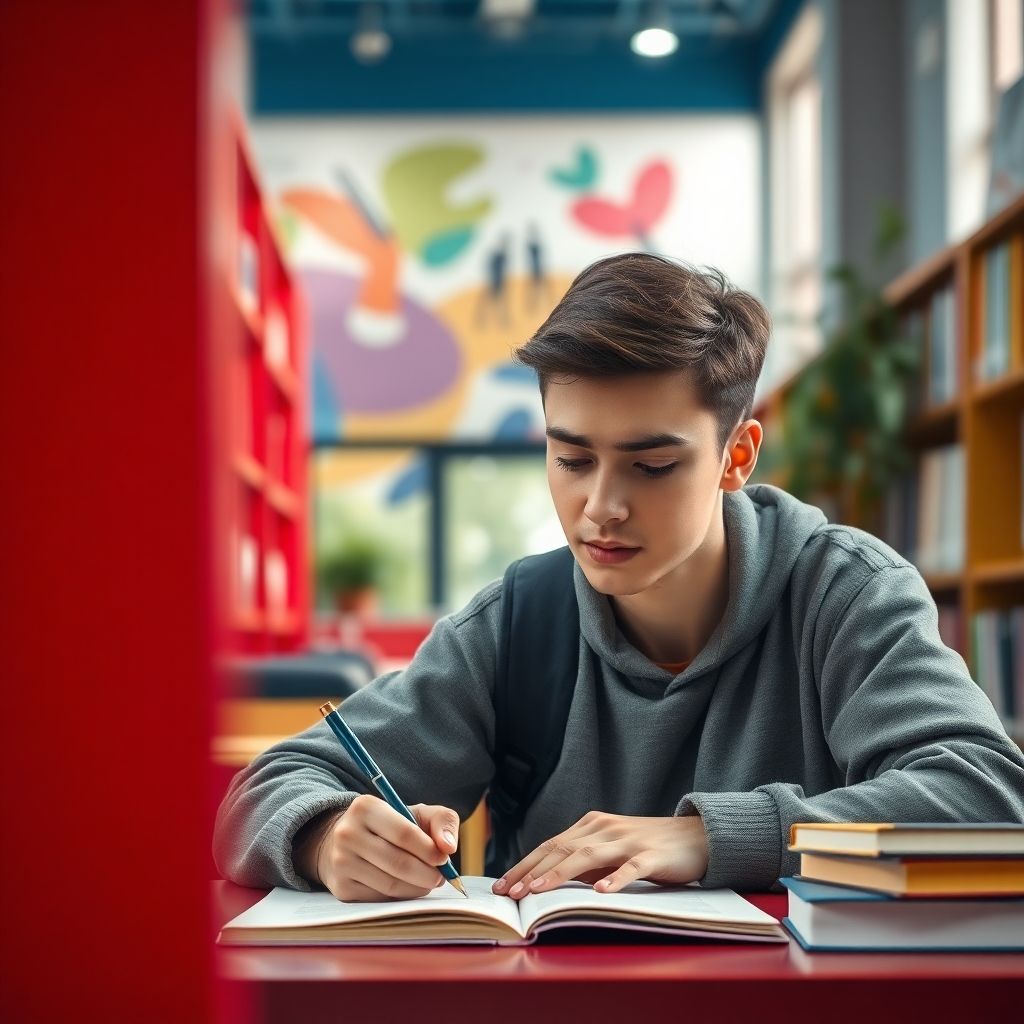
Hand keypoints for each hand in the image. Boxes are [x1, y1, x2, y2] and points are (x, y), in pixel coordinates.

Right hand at [315, 795, 459, 901]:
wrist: (344, 840)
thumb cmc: (390, 826)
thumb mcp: (417, 812)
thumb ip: (442, 821)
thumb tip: (448, 847)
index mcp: (366, 807)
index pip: (404, 833)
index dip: (429, 850)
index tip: (443, 859)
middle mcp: (348, 833)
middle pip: (398, 863)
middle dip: (427, 874)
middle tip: (440, 878)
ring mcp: (341, 862)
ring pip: (390, 885)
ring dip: (416, 888)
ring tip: (427, 882)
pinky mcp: (341, 887)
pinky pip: (380, 898)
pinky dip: (400, 897)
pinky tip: (406, 887)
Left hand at [491, 812, 708, 898]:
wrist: (696, 836)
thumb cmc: (648, 847)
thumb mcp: (611, 851)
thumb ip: (584, 862)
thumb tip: (548, 881)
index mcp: (592, 825)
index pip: (550, 845)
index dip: (524, 864)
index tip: (502, 885)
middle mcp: (605, 828)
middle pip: (561, 849)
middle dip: (531, 871)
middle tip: (509, 893)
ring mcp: (628, 840)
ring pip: (587, 855)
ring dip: (559, 873)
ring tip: (537, 891)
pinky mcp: (652, 855)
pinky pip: (630, 868)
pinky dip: (614, 879)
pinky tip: (600, 891)